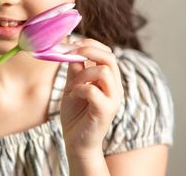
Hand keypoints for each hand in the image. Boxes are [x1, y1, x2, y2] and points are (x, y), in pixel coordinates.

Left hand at [60, 38, 122, 160]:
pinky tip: (73, 96)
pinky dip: (79, 88)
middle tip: (71, 52)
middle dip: (88, 50)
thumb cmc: (75, 114)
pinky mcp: (106, 111)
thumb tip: (71, 47)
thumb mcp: (73, 86)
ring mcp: (113, 99)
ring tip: (73, 86)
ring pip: (104, 71)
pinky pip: (92, 90)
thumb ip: (75, 69)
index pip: (107, 53)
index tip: (72, 43)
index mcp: (109, 80)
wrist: (76, 142)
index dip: (91, 44)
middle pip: (110, 58)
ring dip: (83, 73)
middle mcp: (115, 87)